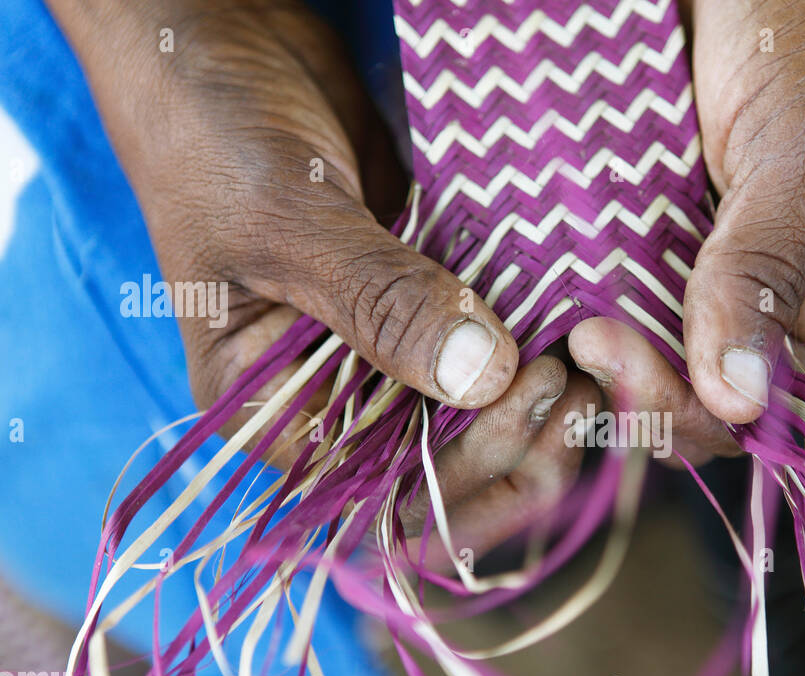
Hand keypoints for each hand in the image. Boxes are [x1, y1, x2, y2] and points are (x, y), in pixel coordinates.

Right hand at [47, 0, 597, 552]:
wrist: (226, 39)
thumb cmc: (213, 131)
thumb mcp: (284, 220)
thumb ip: (378, 304)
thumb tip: (481, 381)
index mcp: (274, 412)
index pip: (376, 500)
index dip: (461, 482)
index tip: (521, 407)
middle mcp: (337, 397)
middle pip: (443, 469)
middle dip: (515, 444)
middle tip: (570, 379)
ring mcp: (390, 347)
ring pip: (479, 415)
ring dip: (539, 404)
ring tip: (591, 357)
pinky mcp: (431, 298)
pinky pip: (495, 344)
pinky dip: (538, 342)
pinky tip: (580, 321)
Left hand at [569, 0, 804, 464]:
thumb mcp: (800, 153)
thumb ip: (767, 270)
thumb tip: (741, 397)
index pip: (763, 400)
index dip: (694, 405)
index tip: (623, 359)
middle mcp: (762, 290)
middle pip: (697, 387)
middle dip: (637, 382)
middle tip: (582, 338)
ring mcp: (696, 258)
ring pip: (645, 342)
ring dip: (598, 348)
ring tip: (556, 319)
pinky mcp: (642, 223)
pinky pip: (606, 281)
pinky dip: (574, 293)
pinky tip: (546, 286)